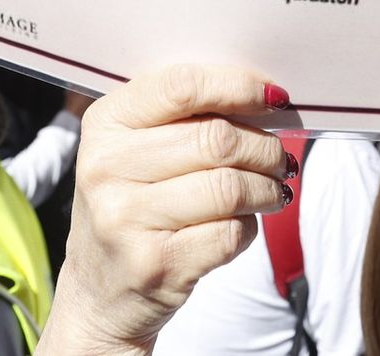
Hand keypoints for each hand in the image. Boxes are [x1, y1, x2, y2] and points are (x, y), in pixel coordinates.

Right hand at [38, 65, 292, 355]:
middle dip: (265, 147)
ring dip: (268, 188)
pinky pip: (230, 233)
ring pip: (230, 187)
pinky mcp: (154, 265)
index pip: (182, 87)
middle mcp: (106, 167)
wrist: (99, 293)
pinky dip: (251, 225)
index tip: (274, 99)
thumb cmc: (133, 204)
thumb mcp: (136, 148)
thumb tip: (266, 96)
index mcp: (105, 123)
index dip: (239, 87)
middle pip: (217, 139)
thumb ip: (186, 115)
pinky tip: (244, 222)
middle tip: (280, 158)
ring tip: (274, 190)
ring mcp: (125, 219)